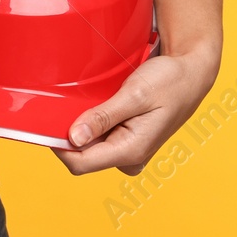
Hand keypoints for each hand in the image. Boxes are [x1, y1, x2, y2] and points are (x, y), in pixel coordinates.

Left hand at [51, 48, 219, 175]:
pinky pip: (100, 137)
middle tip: (65, 103)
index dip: (58, 146)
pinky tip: (95, 103)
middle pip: (82, 156)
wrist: (192, 73)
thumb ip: (104, 117)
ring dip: (80, 126)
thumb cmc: (169, 81)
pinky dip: (91, 122)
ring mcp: (129, 150)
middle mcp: (129, 157)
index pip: (80, 163)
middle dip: (68, 133)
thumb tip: (75, 138)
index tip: (45, 122)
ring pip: (89, 146)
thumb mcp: (135, 95)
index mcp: (131, 151)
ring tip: (86, 99)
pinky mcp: (128, 140)